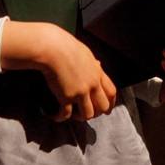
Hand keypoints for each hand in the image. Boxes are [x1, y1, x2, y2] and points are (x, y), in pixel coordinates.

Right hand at [0, 20, 116, 121]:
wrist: (53, 48)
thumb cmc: (66, 46)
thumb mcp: (86, 53)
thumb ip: (93, 64)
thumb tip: (98, 64)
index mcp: (98, 73)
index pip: (111, 92)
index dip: (111, 103)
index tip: (106, 110)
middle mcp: (92, 84)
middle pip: (103, 106)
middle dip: (96, 113)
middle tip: (87, 114)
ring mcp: (80, 92)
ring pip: (88, 114)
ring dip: (80, 117)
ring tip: (72, 115)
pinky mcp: (66, 97)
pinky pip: (66, 115)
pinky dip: (60, 117)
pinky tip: (55, 115)